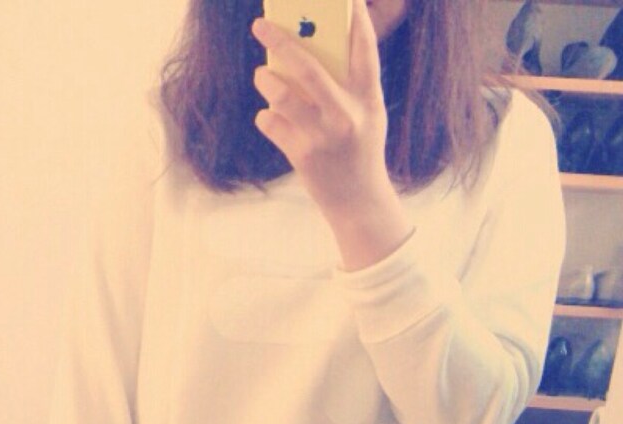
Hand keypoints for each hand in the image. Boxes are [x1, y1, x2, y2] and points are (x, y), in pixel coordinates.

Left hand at [251, 5, 411, 268]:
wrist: (358, 200)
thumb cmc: (360, 148)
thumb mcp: (367, 113)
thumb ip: (347, 84)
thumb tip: (306, 51)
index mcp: (368, 97)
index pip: (363, 46)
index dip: (355, 17)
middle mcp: (346, 114)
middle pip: (308, 67)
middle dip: (280, 41)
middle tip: (260, 25)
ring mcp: (323, 136)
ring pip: (281, 95)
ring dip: (265, 80)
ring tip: (262, 75)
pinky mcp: (302, 155)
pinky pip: (270, 123)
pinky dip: (265, 117)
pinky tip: (271, 119)